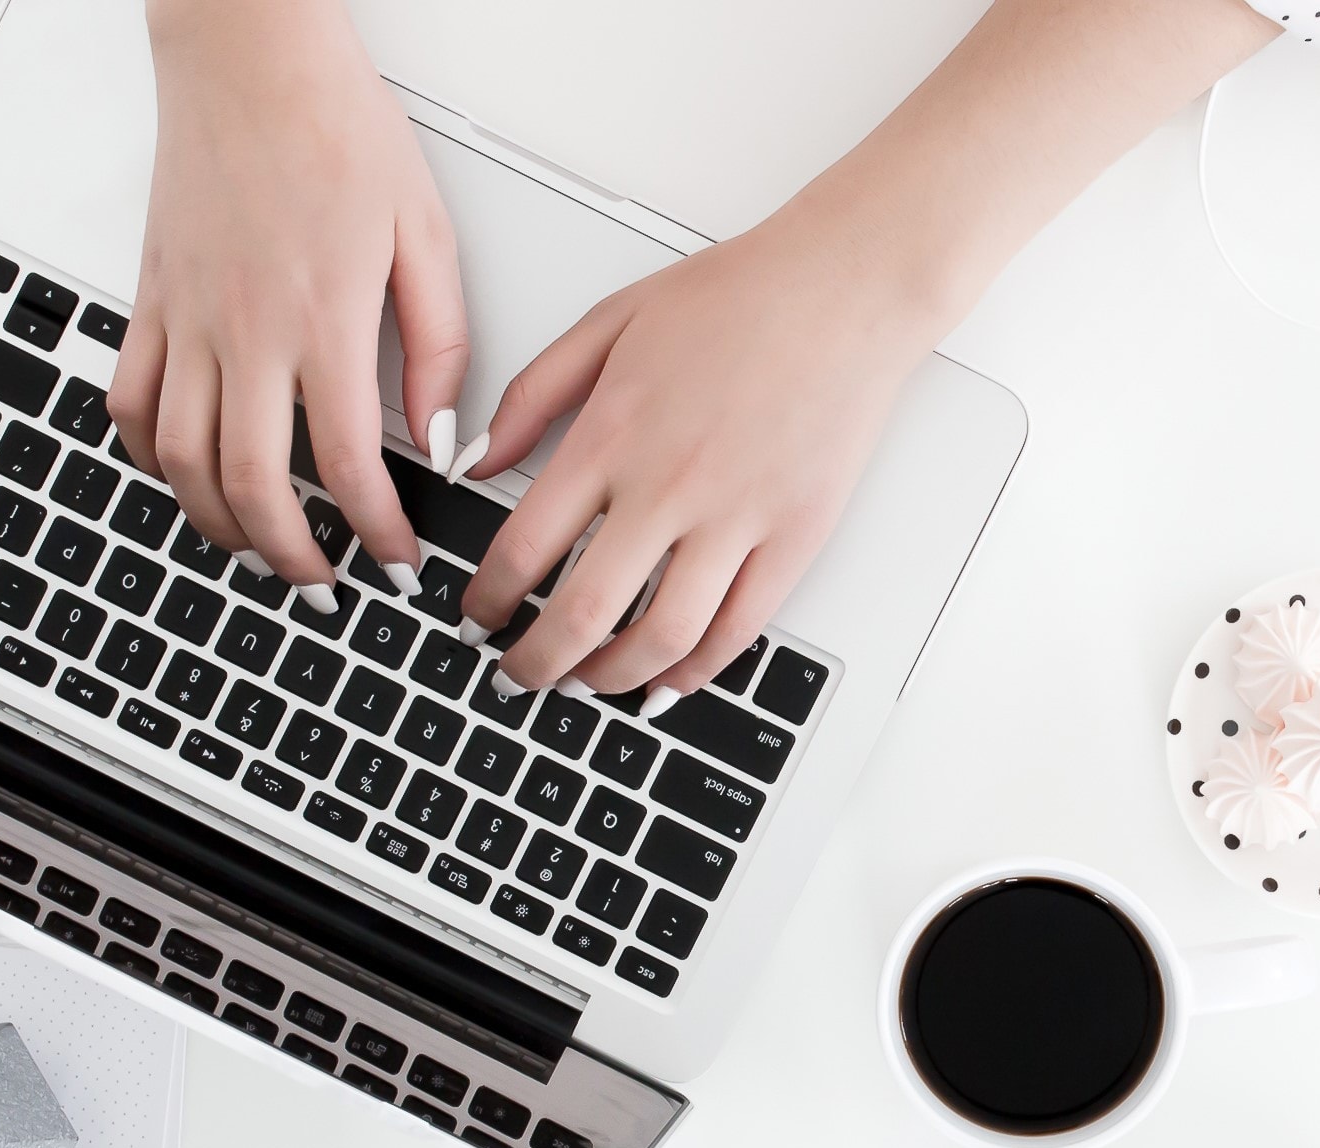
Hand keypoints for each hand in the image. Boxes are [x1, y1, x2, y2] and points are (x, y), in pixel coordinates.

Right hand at [108, 0, 465, 608]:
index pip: (349, 465)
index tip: (397, 558)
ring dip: (219, 524)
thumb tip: (442, 436)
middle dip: (292, 555)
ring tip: (260, 548)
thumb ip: (440, 348)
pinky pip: (130, 404)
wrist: (250, 56)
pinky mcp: (151, 301)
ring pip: (180, 460)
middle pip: (252, 486)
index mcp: (323, 319)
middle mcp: (245, 330)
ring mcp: (187, 319)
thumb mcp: (426, 236)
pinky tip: (186, 478)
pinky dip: (152, 459)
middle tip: (325, 581)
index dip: (376, 531)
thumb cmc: (338, 128)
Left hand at [456, 215, 940, 704]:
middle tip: (518, 678)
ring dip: (612, 678)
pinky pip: (739, 629)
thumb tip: (476, 459)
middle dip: (536, 664)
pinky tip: (668, 680)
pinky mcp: (794, 536)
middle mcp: (669, 486)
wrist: (844, 290)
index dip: (489, 599)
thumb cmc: (737, 297)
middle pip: (583, 612)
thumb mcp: (609, 321)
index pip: (524, 547)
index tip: (477, 616)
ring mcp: (737, 518)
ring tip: (587, 684)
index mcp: (613, 434)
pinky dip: (696, 669)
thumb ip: (532, 394)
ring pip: (662, 636)